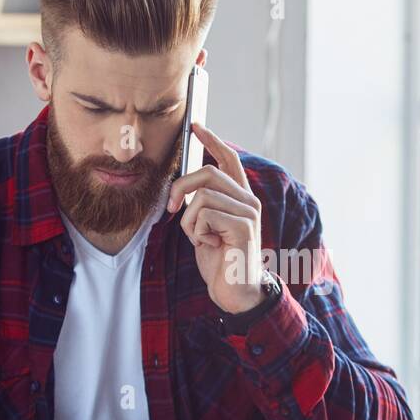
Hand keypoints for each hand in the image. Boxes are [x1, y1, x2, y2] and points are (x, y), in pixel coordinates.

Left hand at [166, 123, 267, 314]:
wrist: (235, 292)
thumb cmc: (219, 261)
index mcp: (240, 199)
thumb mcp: (205, 227)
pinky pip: (204, 214)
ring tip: (200, 239)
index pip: (229, 160)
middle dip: (181, 187)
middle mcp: (249, 201)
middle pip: (208, 172)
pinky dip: (196, 232)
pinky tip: (209, 246)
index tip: (195, 126)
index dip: (212, 141)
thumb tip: (181, 187)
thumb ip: (201, 205)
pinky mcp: (243, 226)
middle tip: (171, 208)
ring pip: (202, 196)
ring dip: (189, 221)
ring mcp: (248, 213)